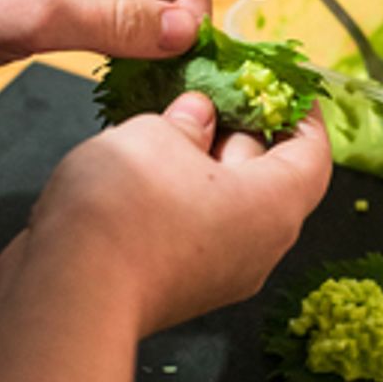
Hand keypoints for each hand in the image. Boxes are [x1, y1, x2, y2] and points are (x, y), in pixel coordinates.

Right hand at [0, 94, 332, 336]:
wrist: (68, 295)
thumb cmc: (123, 211)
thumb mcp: (156, 134)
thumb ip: (185, 121)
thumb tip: (196, 117)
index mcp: (274, 205)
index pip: (314, 154)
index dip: (301, 114)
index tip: (284, 86)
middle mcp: (258, 247)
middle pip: (268, 179)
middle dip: (240, 131)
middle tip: (212, 92)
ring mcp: (218, 275)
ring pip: (225, 205)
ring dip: (201, 164)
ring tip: (165, 124)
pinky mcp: (178, 287)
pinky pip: (193, 231)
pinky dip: (178, 197)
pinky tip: (142, 168)